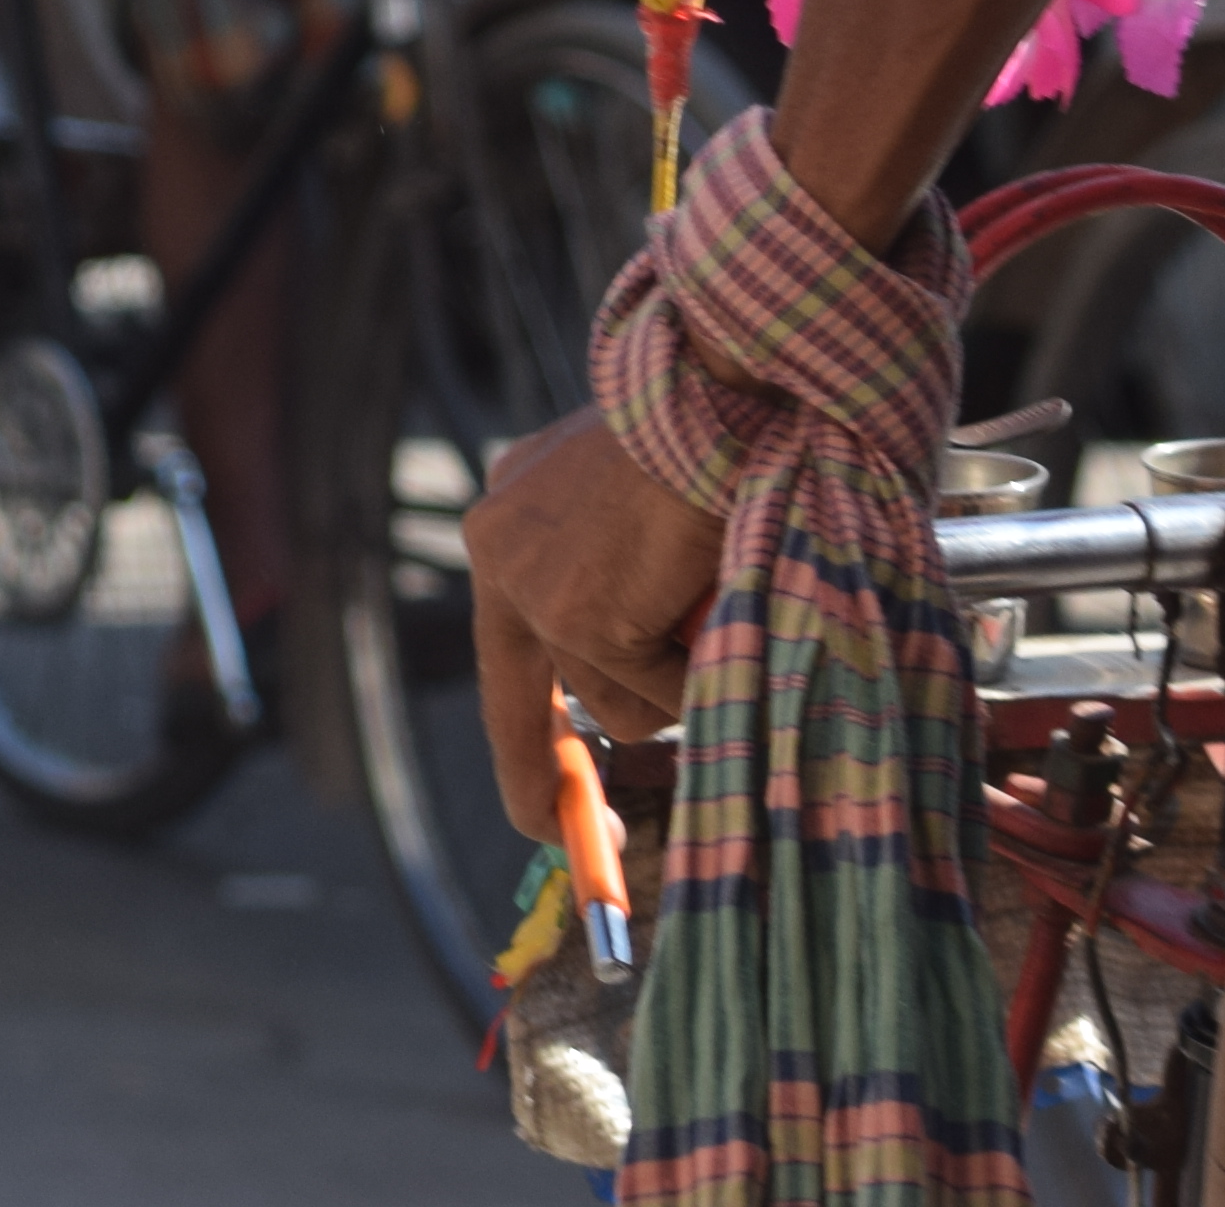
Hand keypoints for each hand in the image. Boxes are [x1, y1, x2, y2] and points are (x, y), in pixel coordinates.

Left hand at [463, 408, 725, 831]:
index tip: (539, 812)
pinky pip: (658, 693)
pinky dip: (698, 665)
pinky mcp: (576, 617)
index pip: (506, 647)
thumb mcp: (641, 504)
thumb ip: (622, 578)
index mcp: (510, 518)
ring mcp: (532, 588)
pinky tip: (707, 593)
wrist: (726, 386)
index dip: (527, 738)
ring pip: (618, 700)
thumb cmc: (712, 434)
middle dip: (556, 778)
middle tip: (606, 837)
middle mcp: (499, 550)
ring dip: (677, 673)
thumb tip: (641, 691)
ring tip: (707, 591)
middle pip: (523, 702)